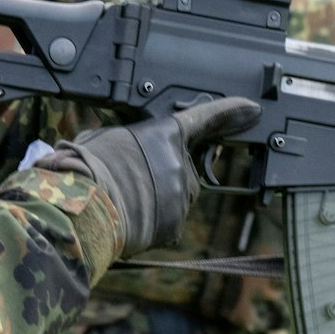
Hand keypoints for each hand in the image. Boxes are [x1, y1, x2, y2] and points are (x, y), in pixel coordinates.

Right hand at [36, 97, 262, 255]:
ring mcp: (181, 195)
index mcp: (165, 134)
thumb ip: (137, 141)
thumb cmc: (85, 168)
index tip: (251, 109)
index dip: (230, 111)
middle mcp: (180, 163)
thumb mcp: (109, 137)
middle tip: (131, 178)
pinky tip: (128, 217)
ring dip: (156, 198)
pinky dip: (151, 222)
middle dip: (164, 172)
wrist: (82, 207)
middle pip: (184, 167)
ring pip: (176, 196)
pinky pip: (167, 222)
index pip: (205, 118)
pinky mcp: (175, 224)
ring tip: (123, 199)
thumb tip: (136, 151)